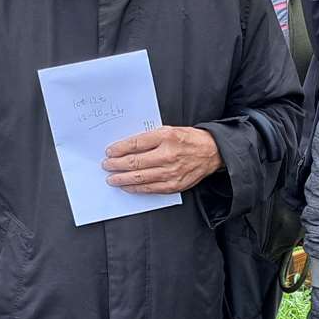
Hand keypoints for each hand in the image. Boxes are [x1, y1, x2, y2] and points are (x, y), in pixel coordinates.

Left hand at [103, 126, 223, 193]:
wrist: (211, 152)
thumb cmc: (188, 139)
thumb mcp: (168, 130)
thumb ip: (149, 137)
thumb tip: (126, 146)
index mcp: (166, 137)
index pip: (136, 144)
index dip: (119, 149)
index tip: (109, 151)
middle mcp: (168, 155)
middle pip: (135, 162)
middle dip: (116, 165)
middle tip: (106, 166)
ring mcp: (171, 172)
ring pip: (140, 178)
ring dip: (122, 179)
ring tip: (111, 178)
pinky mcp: (174, 185)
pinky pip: (150, 189)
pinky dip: (135, 188)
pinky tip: (127, 186)